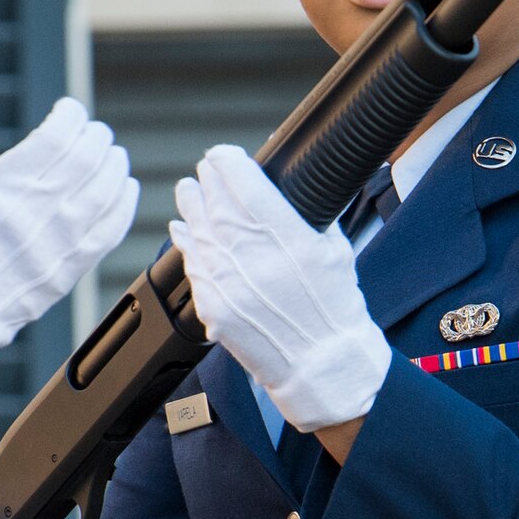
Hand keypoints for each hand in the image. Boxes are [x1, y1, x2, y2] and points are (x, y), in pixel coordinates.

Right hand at [0, 97, 138, 386]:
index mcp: (4, 183)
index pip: (59, 133)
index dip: (70, 114)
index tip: (66, 111)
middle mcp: (39, 208)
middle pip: (89, 155)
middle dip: (94, 135)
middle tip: (91, 132)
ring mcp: (60, 241)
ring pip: (107, 187)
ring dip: (113, 162)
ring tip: (110, 154)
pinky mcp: (70, 269)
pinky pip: (113, 228)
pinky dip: (125, 202)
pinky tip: (125, 187)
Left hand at [169, 146, 390, 432]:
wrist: (323, 364)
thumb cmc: (334, 306)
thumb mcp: (334, 249)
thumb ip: (309, 212)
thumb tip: (287, 180)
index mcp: (289, 240)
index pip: (246, 185)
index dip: (229, 162)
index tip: (224, 155)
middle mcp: (255, 259)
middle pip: (216, 203)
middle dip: (208, 180)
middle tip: (206, 169)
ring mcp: (230, 285)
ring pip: (197, 230)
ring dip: (190, 204)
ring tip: (189, 190)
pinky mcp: (214, 308)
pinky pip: (192, 265)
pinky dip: (186, 241)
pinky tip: (185, 228)